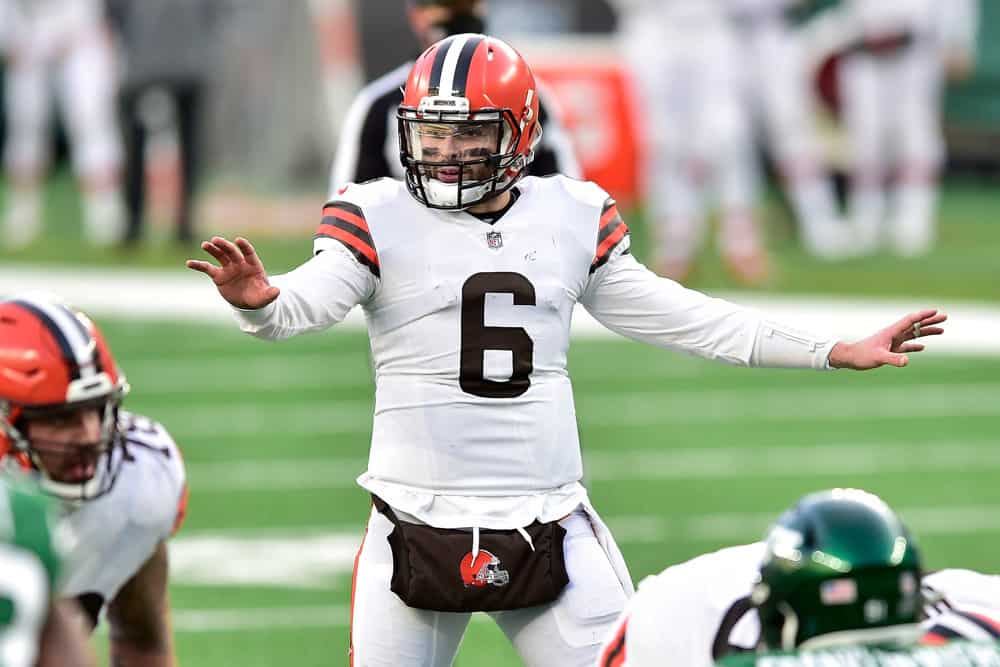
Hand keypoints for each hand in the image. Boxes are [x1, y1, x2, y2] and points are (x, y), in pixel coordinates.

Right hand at [186, 236, 279, 308]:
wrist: (247, 302)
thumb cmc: (258, 296)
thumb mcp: (265, 297)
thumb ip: (270, 294)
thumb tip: (277, 291)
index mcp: (253, 265)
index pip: (248, 252)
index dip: (244, 246)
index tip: (238, 240)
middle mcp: (240, 264)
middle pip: (231, 252)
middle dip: (224, 246)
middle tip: (216, 240)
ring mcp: (228, 269)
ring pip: (219, 256)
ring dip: (213, 250)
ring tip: (205, 244)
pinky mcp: (218, 276)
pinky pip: (207, 268)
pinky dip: (198, 265)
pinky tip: (189, 263)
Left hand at [828, 309, 946, 369]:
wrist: (849, 358)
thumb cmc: (862, 356)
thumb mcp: (878, 358)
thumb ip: (893, 359)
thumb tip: (907, 361)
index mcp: (891, 332)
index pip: (910, 320)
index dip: (923, 315)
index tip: (936, 311)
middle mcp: (893, 335)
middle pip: (915, 325)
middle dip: (930, 321)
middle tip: (945, 317)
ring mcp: (892, 342)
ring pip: (913, 334)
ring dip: (926, 332)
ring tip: (942, 330)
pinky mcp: (890, 350)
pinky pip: (906, 346)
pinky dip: (915, 346)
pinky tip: (923, 347)